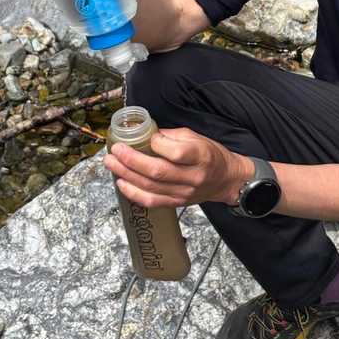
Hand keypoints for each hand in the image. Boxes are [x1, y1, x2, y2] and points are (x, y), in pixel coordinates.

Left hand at [104, 127, 253, 208]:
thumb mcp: (197, 137)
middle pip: (157, 171)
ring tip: (111, 163)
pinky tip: (121, 182)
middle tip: (115, 150)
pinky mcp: (177, 203)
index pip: (176, 152)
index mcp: (200, 155)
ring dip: (126, 175)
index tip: (145, 136)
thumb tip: (146, 135)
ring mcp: (184, 193)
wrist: (227, 180)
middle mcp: (192, 176)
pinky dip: (133, 193)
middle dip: (131, 160)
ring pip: (150, 187)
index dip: (156, 144)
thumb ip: (171, 136)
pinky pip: (151, 201)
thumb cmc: (211, 155)